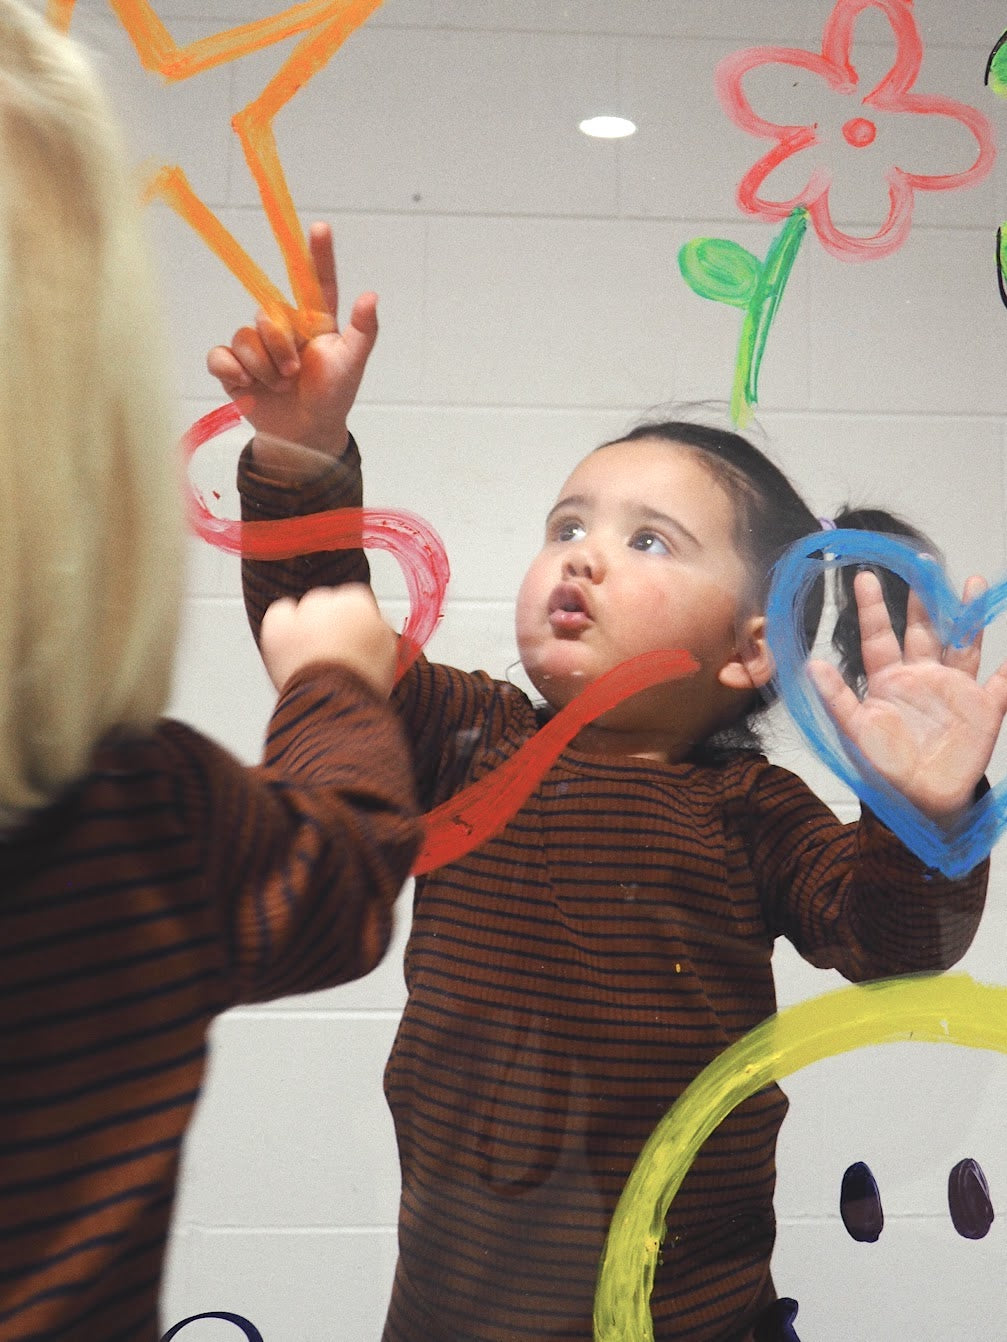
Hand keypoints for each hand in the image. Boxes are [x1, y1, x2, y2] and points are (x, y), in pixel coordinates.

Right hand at [206, 222, 376, 462]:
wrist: (306, 434)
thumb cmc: (333, 397)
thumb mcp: (352, 365)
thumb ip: (364, 332)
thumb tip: (371, 296)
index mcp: (313, 321)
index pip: (314, 282)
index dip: (317, 254)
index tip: (320, 227)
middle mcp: (283, 328)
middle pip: (267, 315)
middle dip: (279, 347)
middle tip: (294, 375)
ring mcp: (256, 346)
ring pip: (244, 338)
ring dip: (263, 367)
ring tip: (280, 387)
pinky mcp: (234, 367)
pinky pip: (219, 356)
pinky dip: (230, 370)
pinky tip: (245, 384)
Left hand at [260, 584, 397, 697]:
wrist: (334, 704)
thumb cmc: (363, 685)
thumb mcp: (389, 655)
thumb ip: (378, 630)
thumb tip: (372, 625)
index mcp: (361, 603)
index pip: (357, 601)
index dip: (355, 624)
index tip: (353, 639)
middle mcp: (330, 600)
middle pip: (329, 603)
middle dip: (329, 624)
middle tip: (331, 652)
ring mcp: (301, 613)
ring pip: (303, 610)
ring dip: (306, 627)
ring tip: (312, 658)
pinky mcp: (278, 626)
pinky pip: (279, 616)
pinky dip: (282, 629)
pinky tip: (292, 649)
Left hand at [809, 570, 1006, 823]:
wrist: (917, 803)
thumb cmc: (882, 767)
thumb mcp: (853, 731)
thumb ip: (836, 698)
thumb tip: (812, 664)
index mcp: (888, 680)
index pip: (879, 636)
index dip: (873, 608)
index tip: (864, 577)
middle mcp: (921, 677)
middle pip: (924, 631)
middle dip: (923, 600)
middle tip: (923, 565)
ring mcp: (954, 690)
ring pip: (963, 644)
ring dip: (967, 617)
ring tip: (968, 585)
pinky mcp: (983, 710)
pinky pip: (1002, 684)